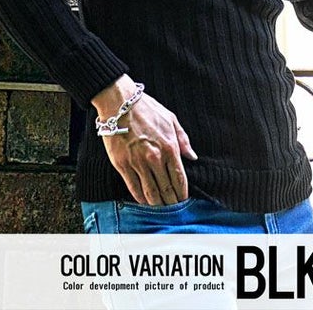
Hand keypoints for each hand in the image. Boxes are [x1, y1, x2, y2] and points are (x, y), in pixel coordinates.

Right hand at [91, 76, 197, 205]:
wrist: (119, 103)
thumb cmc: (146, 109)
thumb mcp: (170, 119)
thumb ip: (183, 139)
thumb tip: (192, 156)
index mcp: (169, 147)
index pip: (179, 178)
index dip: (182, 193)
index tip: (184, 200)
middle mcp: (155, 158)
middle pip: (166, 188)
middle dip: (171, 201)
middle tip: (174, 210)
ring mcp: (138, 162)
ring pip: (151, 192)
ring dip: (157, 204)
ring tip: (161, 210)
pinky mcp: (122, 164)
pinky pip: (133, 187)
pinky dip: (140, 198)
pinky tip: (144, 202)